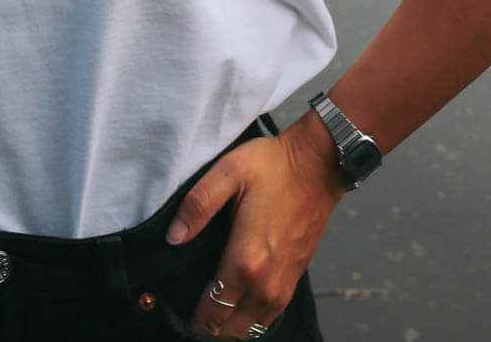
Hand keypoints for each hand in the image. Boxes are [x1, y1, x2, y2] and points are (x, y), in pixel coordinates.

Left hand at [167, 117, 346, 336]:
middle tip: (191, 303)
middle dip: (209, 324)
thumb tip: (172, 238)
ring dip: (230, 324)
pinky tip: (236, 299)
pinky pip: (268, 317)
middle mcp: (266, 285)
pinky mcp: (294, 280)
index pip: (212, 314)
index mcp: (246, 262)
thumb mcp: (228, 173)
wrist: (318, 165)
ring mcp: (283, 286)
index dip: (193, 318)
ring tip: (211, 303)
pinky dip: (250, 317)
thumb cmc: (272, 166)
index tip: (178, 305)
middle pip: (230, 330)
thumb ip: (197, 206)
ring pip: (250, 329)